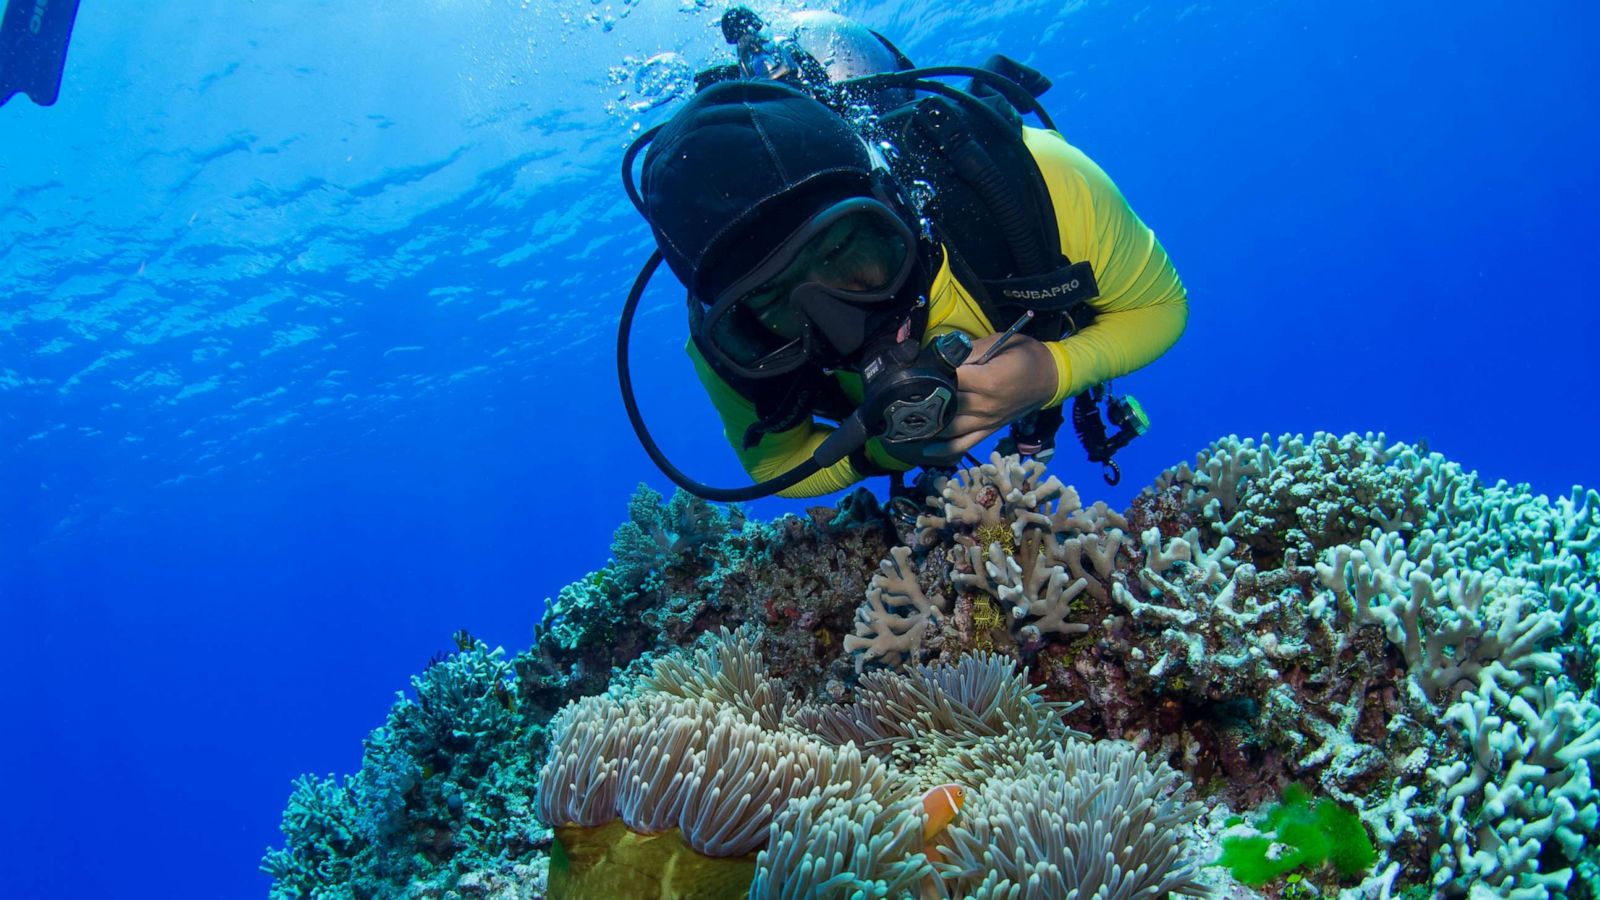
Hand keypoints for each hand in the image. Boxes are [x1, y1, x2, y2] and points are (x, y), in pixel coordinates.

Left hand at [917, 332, 1057, 459]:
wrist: (1051, 377)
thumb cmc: (1026, 355)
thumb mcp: (999, 342)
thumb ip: (969, 350)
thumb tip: (941, 354)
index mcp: (987, 381)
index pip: (949, 380)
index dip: (930, 375)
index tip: (914, 371)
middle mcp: (985, 405)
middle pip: (945, 405)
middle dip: (923, 400)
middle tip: (902, 395)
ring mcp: (987, 421)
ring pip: (949, 428)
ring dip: (927, 425)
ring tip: (905, 420)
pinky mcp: (989, 430)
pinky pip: (964, 444)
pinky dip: (944, 449)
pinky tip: (925, 447)